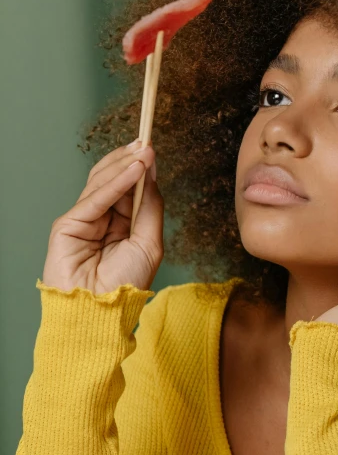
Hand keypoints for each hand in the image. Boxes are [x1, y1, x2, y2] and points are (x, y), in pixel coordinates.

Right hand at [42, 139, 163, 294]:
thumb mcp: (149, 243)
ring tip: (143, 151)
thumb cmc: (126, 285)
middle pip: (113, 181)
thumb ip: (150, 207)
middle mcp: (102, 220)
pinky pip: (95, 198)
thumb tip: (152, 173)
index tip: (152, 149)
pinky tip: (133, 170)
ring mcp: (84, 221)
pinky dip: (115, 182)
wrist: (101, 311)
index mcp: (120, 225)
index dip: (139, 169)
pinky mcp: (69, 225)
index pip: (128, 189)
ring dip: (124, 165)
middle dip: (130, 160)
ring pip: (102, 184)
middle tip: (147, 142)